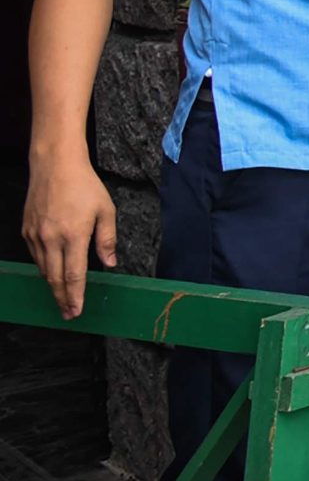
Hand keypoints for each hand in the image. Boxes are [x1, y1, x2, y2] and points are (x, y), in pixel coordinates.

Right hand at [21, 155, 115, 318]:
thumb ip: (107, 240)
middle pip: (55, 278)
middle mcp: (51, 239)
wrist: (55, 166)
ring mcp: (36, 235)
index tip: (77, 311)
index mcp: (73, 236)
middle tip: (68, 314)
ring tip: (62, 298)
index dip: (75, 295)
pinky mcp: (27, 230)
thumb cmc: (84, 186)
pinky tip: (52, 272)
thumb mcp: (105, 211)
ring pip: (43, 268)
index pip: (74, 275)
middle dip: (62, 298)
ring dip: (52, 285)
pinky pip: (36, 255)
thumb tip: (109, 264)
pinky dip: (44, 267)